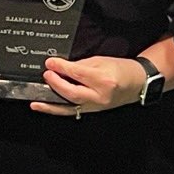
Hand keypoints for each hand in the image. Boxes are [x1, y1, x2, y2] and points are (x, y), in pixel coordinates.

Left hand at [29, 55, 145, 117]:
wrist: (138, 83)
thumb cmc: (121, 69)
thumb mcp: (101, 61)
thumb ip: (81, 65)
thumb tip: (62, 67)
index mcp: (103, 79)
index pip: (77, 74)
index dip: (61, 67)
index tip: (50, 62)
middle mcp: (99, 95)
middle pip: (72, 92)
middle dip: (55, 84)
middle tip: (46, 75)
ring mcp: (96, 106)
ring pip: (70, 107)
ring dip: (51, 105)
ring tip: (36, 102)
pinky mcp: (94, 111)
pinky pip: (74, 111)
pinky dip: (59, 110)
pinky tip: (48, 108)